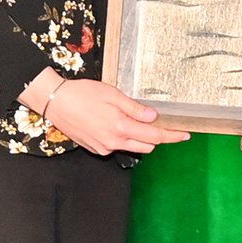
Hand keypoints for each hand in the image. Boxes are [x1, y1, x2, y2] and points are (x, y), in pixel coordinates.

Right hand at [44, 79, 190, 155]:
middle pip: (146, 146)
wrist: (55, 102)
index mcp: (121, 127)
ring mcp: (104, 147)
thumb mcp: (112, 95)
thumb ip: (135, 108)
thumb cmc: (83, 94)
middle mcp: (114, 142)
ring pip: (131, 147)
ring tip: (130, 118)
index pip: (154, 136)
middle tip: (160, 123)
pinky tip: (111, 122)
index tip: (185, 135)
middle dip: (156, 137)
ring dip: (138, 137)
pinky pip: (116, 146)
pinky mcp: (95, 148)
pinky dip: (121, 137)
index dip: (172, 136)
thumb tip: (154, 117)